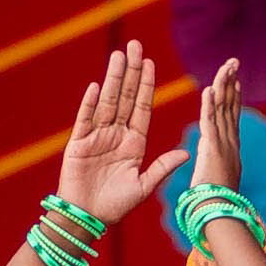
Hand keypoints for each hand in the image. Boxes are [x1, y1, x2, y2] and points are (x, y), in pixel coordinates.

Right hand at [55, 46, 188, 227]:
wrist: (86, 219)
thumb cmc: (115, 207)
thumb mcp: (143, 186)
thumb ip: (162, 167)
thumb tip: (187, 153)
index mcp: (134, 143)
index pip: (142, 107)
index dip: (146, 85)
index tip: (150, 62)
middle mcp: (116, 135)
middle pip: (125, 97)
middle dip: (131, 71)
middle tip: (135, 45)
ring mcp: (96, 137)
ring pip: (107, 102)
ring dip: (113, 78)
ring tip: (118, 55)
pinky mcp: (78, 145)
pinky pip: (85, 120)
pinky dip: (90, 104)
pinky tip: (96, 86)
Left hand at [188, 61, 245, 195]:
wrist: (218, 216)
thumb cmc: (216, 204)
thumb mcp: (218, 180)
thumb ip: (216, 168)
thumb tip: (215, 166)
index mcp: (229, 149)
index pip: (232, 117)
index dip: (234, 97)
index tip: (235, 80)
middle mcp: (230, 143)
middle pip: (231, 106)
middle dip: (232, 83)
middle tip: (234, 62)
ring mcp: (223, 145)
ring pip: (223, 109)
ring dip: (224, 86)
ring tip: (226, 66)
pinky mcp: (212, 150)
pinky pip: (209, 123)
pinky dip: (209, 105)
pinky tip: (209, 89)